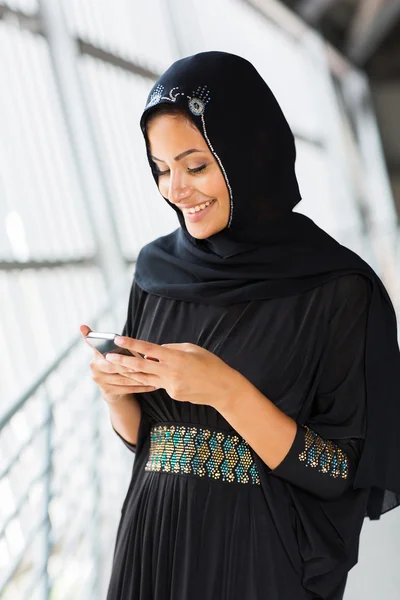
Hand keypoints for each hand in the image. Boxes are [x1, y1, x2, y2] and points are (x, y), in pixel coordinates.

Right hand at [80, 325, 156, 397]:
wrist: (114, 388)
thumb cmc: (118, 364)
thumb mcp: (116, 353)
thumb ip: (118, 347)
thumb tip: (123, 340)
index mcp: (96, 354)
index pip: (91, 344)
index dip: (87, 336)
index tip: (83, 327)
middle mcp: (94, 367)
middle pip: (111, 366)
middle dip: (127, 365)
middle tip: (140, 363)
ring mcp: (100, 381)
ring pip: (122, 379)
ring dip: (138, 377)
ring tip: (151, 374)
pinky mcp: (107, 392)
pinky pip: (126, 389)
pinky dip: (140, 387)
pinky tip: (152, 385)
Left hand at [105, 336, 241, 407]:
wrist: (222, 389)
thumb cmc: (210, 364)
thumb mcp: (192, 349)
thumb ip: (171, 349)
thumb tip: (154, 351)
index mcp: (175, 357)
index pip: (148, 349)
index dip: (132, 344)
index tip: (118, 339)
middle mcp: (170, 372)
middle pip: (140, 367)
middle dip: (122, 361)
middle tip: (107, 357)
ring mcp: (170, 386)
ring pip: (145, 378)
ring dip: (130, 372)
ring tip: (117, 366)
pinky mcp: (172, 394)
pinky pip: (159, 383)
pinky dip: (154, 377)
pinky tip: (154, 373)